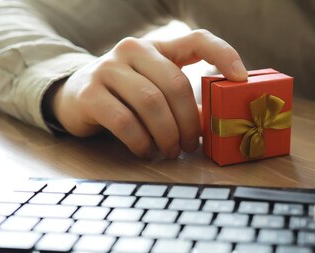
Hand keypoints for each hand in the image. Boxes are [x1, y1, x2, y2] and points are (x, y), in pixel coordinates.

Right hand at [46, 30, 246, 158]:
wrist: (72, 96)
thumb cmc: (124, 95)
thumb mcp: (153, 88)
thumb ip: (180, 98)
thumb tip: (214, 122)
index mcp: (156, 46)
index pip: (196, 38)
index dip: (223, 54)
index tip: (241, 78)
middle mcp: (132, 50)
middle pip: (174, 84)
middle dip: (189, 121)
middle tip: (191, 146)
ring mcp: (108, 68)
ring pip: (151, 104)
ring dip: (166, 135)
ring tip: (169, 152)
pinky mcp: (89, 93)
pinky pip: (125, 122)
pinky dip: (141, 142)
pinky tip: (145, 151)